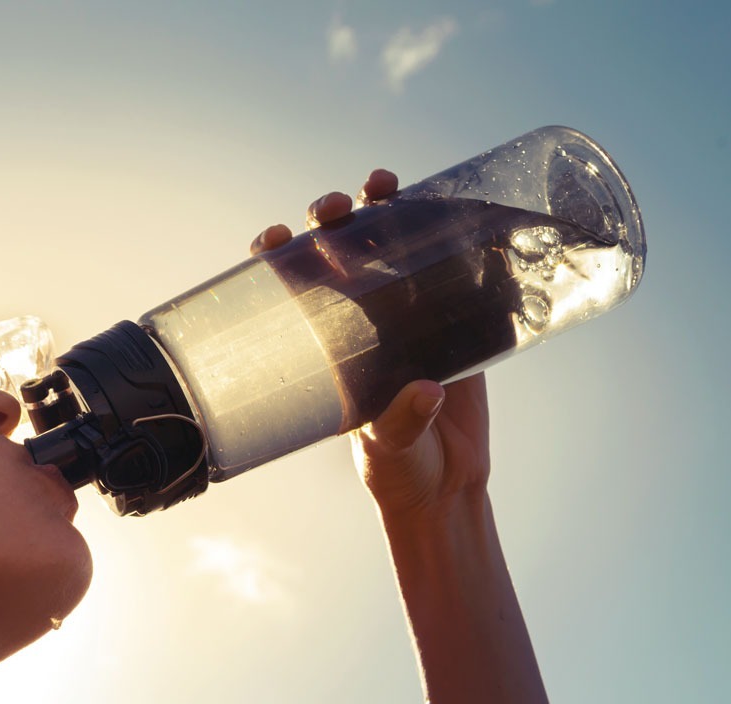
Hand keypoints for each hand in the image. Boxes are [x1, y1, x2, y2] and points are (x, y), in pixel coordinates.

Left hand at [250, 170, 491, 518]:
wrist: (448, 487)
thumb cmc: (399, 471)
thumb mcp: (390, 449)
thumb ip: (402, 422)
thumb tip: (425, 391)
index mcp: (330, 348)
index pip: (294, 290)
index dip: (279, 258)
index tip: (275, 239)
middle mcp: (364, 324)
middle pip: (341, 256)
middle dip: (332, 222)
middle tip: (335, 209)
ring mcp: (409, 318)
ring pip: (392, 250)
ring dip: (385, 213)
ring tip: (382, 187)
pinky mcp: (455, 323)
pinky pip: (451, 272)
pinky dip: (451, 239)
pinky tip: (451, 208)